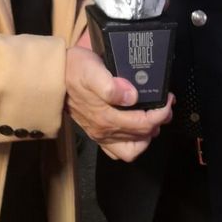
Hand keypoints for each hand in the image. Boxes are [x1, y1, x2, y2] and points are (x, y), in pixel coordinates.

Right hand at [64, 45, 172, 160]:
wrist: (53, 77)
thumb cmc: (73, 70)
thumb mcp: (91, 69)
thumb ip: (110, 85)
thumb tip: (131, 96)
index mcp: (107, 116)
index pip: (144, 123)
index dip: (161, 113)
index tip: (168, 100)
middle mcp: (105, 129)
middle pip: (142, 135)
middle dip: (159, 121)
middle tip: (166, 106)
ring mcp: (100, 133)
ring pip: (132, 148)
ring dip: (147, 136)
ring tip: (154, 119)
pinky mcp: (97, 133)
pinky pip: (118, 151)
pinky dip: (132, 144)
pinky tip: (136, 132)